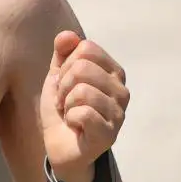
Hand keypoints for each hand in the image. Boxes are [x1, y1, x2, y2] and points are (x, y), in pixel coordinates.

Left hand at [39, 30, 128, 181]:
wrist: (61, 146)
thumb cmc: (63, 109)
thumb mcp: (58, 76)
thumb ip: (62, 53)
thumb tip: (67, 35)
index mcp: (113, 72)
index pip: (86, 48)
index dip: (67, 64)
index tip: (65, 83)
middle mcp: (122, 90)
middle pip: (82, 68)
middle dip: (63, 86)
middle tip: (66, 101)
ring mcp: (119, 113)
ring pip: (82, 90)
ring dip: (66, 104)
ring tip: (71, 114)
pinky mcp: (110, 134)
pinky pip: (82, 113)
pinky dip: (71, 119)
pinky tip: (76, 126)